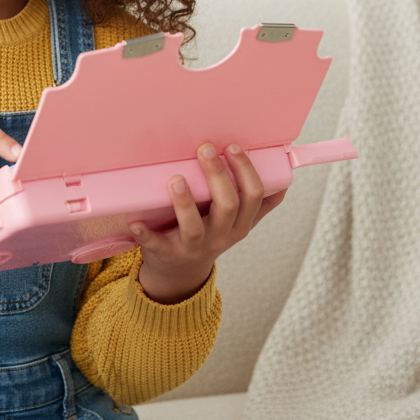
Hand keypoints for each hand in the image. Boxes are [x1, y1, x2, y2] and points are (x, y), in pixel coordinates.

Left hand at [130, 143, 286, 304]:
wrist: (181, 272)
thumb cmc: (211, 234)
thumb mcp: (238, 222)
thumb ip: (258, 202)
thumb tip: (284, 175)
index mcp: (240, 223)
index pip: (253, 196)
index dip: (246, 171)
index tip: (233, 146)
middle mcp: (221, 235)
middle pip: (227, 206)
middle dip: (217, 176)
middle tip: (205, 149)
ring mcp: (194, 247)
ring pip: (194, 227)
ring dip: (184, 202)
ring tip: (176, 178)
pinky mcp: (166, 254)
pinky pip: (156, 245)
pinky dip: (146, 234)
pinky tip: (135, 222)